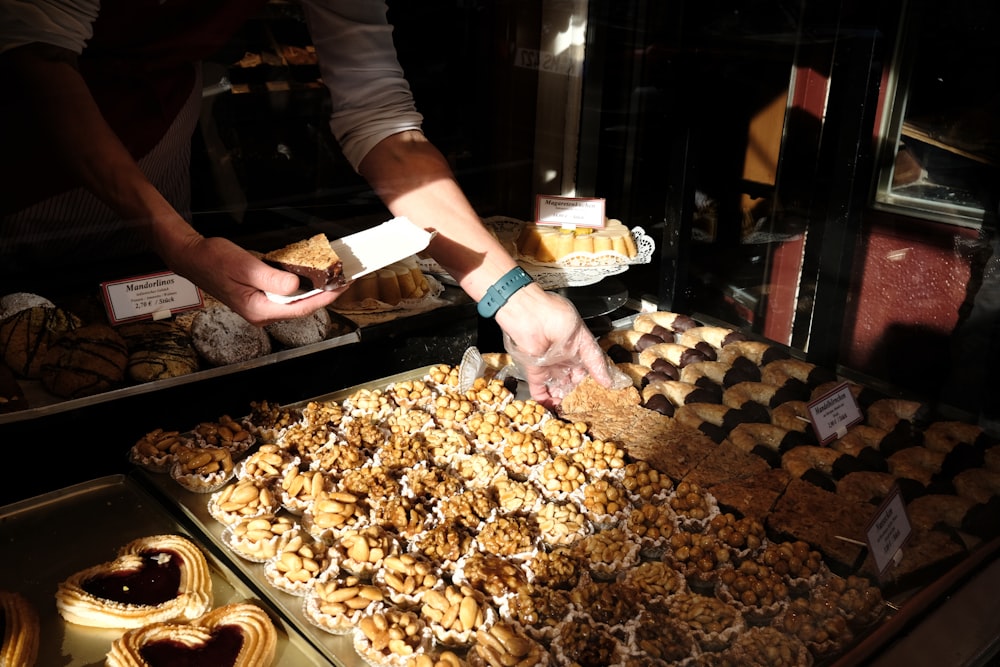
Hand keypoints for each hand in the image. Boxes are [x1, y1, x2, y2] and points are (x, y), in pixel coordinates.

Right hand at [165, 235, 342, 325]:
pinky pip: (284, 294)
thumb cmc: (214, 260)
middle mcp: (261, 313)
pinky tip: (309, 276)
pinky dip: (299, 286)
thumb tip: (297, 286)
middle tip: (344, 280)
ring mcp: (260, 306)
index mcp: (259, 310)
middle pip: (301, 307)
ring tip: (332, 278)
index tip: (343, 287)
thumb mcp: (246, 266)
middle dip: (324, 294)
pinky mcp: (258, 297)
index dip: (326, 298)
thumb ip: (272, 279)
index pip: (302, 308)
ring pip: (294, 301)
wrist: (192, 257)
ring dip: (313, 290)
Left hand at [496, 286, 622, 407]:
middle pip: (572, 381)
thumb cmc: (554, 315)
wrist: (527, 312)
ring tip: (570, 412)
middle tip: (584, 409)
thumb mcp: (582, 337)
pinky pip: (539, 388)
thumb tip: (607, 380)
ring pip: (557, 387)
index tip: (600, 397)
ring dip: (563, 400)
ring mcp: (548, 365)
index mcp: (577, 347)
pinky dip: (544, 399)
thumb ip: (595, 360)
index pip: (588, 370)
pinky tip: (551, 410)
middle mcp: (563, 357)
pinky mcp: (534, 370)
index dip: (593, 384)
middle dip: (577, 395)